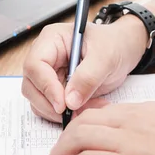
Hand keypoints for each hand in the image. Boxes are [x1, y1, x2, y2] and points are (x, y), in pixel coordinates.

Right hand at [22, 15, 147, 122]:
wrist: (123, 50)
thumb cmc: (114, 44)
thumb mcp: (105, 57)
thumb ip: (88, 77)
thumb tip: (69, 101)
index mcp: (51, 40)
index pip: (35, 65)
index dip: (46, 86)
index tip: (62, 104)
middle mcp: (45, 57)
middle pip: (31, 85)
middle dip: (49, 104)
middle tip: (72, 114)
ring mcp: (49, 74)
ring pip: (37, 100)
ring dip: (57, 112)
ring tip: (86, 110)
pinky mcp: (56, 89)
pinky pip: (50, 107)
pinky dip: (65, 115)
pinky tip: (85, 109)